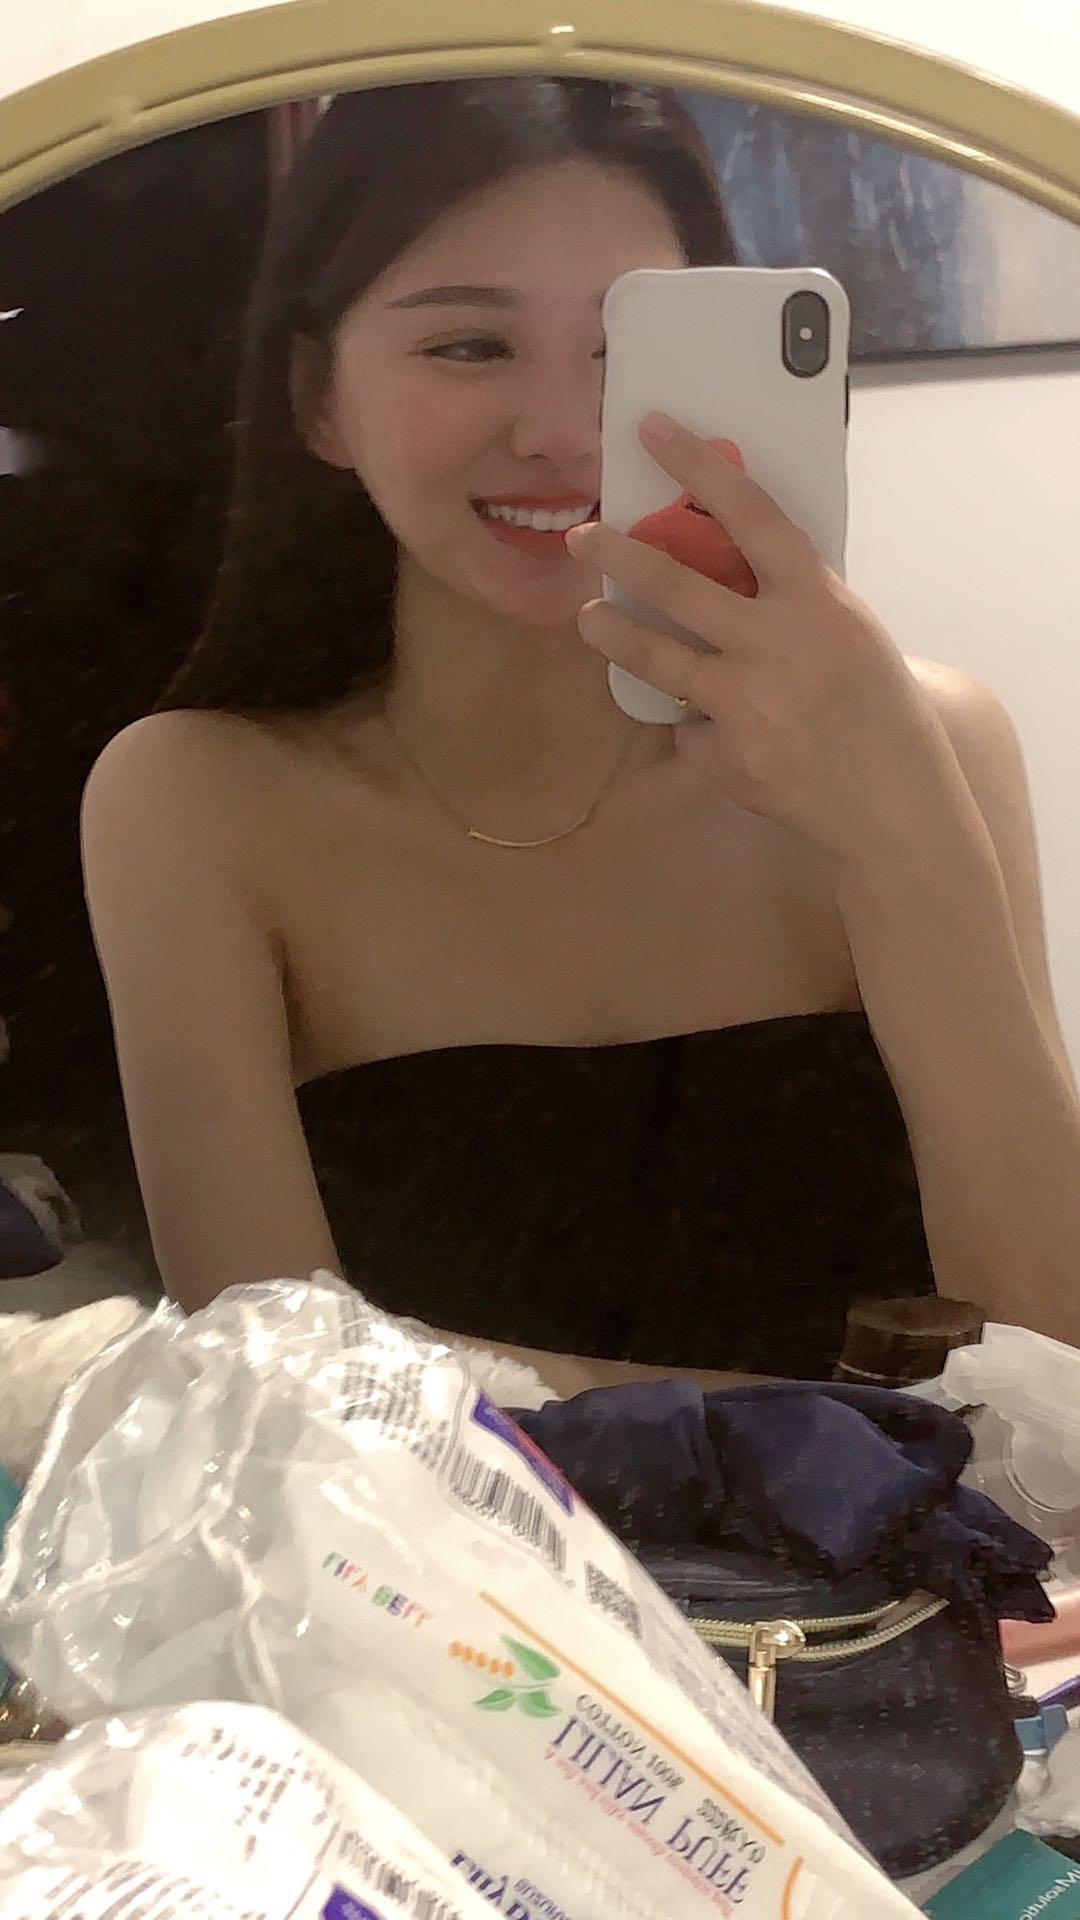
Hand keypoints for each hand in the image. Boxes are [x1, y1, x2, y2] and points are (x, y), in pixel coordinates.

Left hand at [566, 415, 958, 872]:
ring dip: (612, 633)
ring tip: (590, 618)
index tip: (654, 430)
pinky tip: (720, 732)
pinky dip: (694, 725)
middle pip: (678, 586)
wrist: (891, 800)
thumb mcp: (848, 631)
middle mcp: (777, 644)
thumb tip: (725, 551)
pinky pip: (686, 726)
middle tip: (581, 537)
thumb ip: (792, 596)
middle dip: (619, 556)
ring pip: (655, 657)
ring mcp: (747, 703)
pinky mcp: (725, 755)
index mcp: (816, 601)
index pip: (751, 516)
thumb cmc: (873, 705)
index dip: (700, 468)